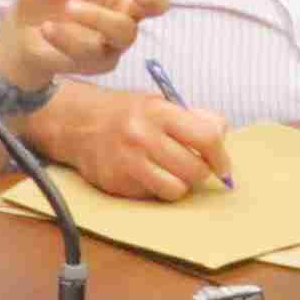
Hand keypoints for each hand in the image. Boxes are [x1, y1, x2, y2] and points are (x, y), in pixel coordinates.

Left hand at [0, 0, 234, 92]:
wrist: (19, 35)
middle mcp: (127, 8)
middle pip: (158, 4)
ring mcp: (115, 38)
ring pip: (124, 31)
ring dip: (99, 18)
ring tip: (68, 9)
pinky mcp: (98, 61)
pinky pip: (92, 50)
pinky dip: (68, 37)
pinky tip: (49, 28)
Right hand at [47, 84, 232, 200]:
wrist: (77, 123)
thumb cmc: (126, 113)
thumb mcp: (159, 103)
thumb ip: (193, 117)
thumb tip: (222, 135)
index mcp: (159, 111)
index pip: (207, 137)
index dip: (221, 156)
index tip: (222, 166)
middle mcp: (142, 136)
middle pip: (194, 170)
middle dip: (201, 173)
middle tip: (196, 169)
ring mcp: (127, 162)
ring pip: (176, 190)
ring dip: (180, 185)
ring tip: (172, 173)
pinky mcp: (116, 183)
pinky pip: (151, 196)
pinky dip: (156, 190)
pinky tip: (147, 175)